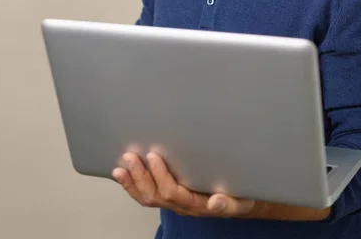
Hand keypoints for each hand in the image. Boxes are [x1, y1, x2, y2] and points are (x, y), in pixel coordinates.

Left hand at [112, 152, 255, 217]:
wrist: (239, 202)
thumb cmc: (238, 197)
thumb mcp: (239, 201)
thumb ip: (228, 203)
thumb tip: (215, 202)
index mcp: (196, 204)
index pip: (173, 193)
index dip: (161, 176)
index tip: (154, 156)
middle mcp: (181, 205)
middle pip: (155, 196)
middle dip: (140, 177)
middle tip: (130, 156)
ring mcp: (173, 202)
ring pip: (147, 198)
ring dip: (132, 182)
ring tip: (120, 166)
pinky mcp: (169, 195)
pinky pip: (147, 195)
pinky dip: (133, 185)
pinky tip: (124, 174)